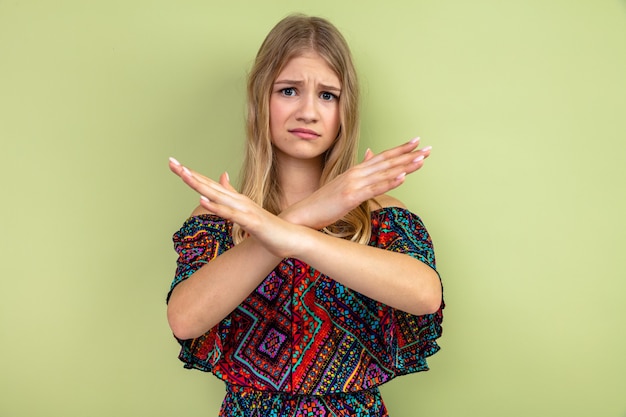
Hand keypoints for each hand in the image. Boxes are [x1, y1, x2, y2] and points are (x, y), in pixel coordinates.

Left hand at [169, 157, 301, 257]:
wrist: (291, 237)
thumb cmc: (269, 227)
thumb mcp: (248, 211)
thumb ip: (234, 195)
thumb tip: (222, 178)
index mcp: (236, 199)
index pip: (209, 184)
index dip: (191, 174)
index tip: (174, 164)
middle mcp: (238, 200)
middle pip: (209, 185)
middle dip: (189, 174)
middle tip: (171, 162)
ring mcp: (244, 210)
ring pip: (217, 196)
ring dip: (199, 185)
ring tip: (183, 174)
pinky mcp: (250, 222)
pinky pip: (230, 214)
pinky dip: (216, 206)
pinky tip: (203, 200)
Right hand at [281, 138, 430, 229]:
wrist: (303, 214)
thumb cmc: (322, 204)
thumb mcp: (342, 186)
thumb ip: (358, 174)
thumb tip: (369, 158)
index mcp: (355, 171)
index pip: (381, 157)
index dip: (399, 149)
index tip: (416, 142)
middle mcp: (355, 173)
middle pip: (386, 161)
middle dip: (408, 154)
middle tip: (427, 148)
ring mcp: (353, 184)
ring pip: (384, 173)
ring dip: (404, 165)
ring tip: (421, 159)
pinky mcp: (350, 197)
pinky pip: (374, 188)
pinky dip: (390, 182)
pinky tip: (403, 177)